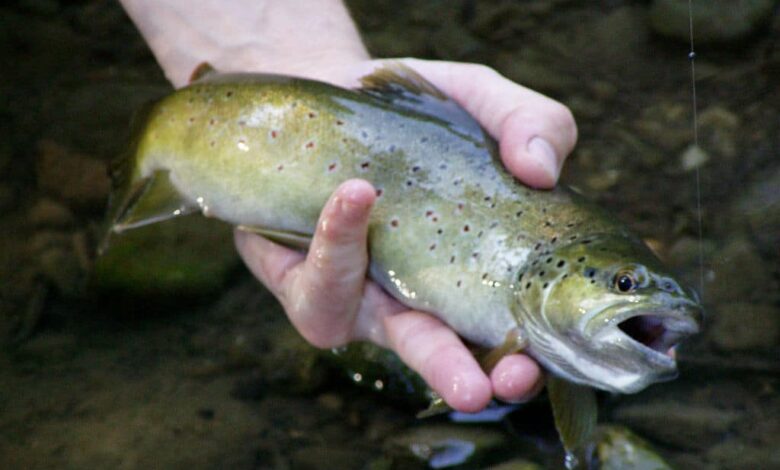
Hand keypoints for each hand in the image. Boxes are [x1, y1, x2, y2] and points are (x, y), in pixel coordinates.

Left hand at [235, 58, 576, 411]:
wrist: (324, 98)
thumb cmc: (411, 114)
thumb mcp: (479, 99)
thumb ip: (528, 122)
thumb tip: (543, 170)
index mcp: (468, 270)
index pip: (505, 331)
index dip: (523, 356)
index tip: (542, 362)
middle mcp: (417, 297)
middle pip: (447, 355)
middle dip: (469, 376)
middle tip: (495, 388)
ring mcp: (362, 297)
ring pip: (387, 337)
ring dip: (422, 349)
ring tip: (449, 345)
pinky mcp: (304, 284)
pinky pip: (321, 283)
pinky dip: (340, 239)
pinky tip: (357, 195)